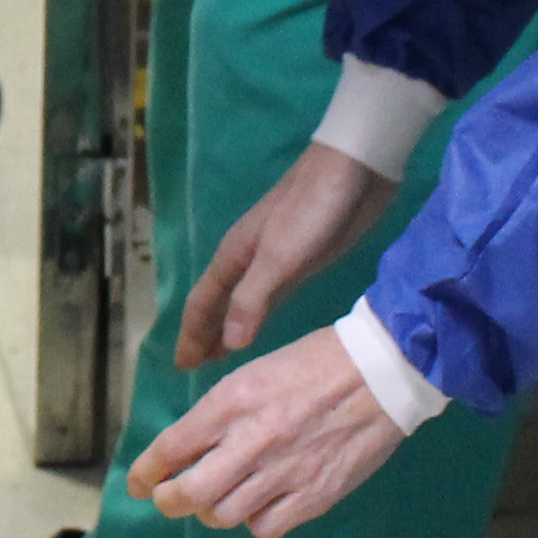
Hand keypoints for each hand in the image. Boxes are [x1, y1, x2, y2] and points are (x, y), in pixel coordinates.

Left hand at [129, 332, 405, 537]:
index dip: (146, 472)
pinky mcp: (314, 496)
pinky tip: (259, 504)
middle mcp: (251, 442)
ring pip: (223, 515)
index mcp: (231, 403)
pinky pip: (264, 528)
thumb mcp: (253, 374)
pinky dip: (254, 521)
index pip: (171, 448)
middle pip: (189, 494)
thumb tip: (190, 449)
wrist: (379, 373)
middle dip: (170, 501)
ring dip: (212, 511)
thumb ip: (220, 414)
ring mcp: (283, 473)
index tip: (139, 484)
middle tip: (169, 499)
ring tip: (219, 498)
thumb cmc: (313, 365)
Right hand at [179, 136, 395, 365]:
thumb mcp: (279, 256)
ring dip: (228, 326)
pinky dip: (256, 315)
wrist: (355, 170)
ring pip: (242, 302)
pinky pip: (268, 298)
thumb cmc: (311, 210)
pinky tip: (260, 325)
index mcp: (234, 256)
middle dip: (204, 332)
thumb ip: (252, 298)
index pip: (203, 303)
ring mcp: (275, 260)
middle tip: (196, 367)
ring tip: (221, 355)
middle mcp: (248, 260)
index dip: (192, 334)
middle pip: (218, 303)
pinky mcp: (302, 261)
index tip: (182, 366)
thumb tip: (228, 343)